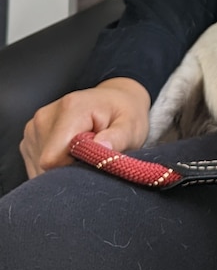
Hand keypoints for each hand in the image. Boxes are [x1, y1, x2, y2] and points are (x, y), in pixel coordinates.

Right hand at [20, 77, 150, 177]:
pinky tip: (72, 155)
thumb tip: (103, 148)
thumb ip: (117, 138)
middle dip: (68, 170)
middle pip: (45, 165)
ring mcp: (34, 127)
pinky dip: (55, 167)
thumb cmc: (124, 114)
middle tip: (92, 158)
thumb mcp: (131, 126)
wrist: (116, 99)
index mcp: (70, 109)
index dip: (73, 169)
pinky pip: (37, 165)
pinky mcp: (31, 138)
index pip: (54, 158)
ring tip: (83, 153)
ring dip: (62, 169)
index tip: (92, 162)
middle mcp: (45, 116)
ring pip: (39, 168)